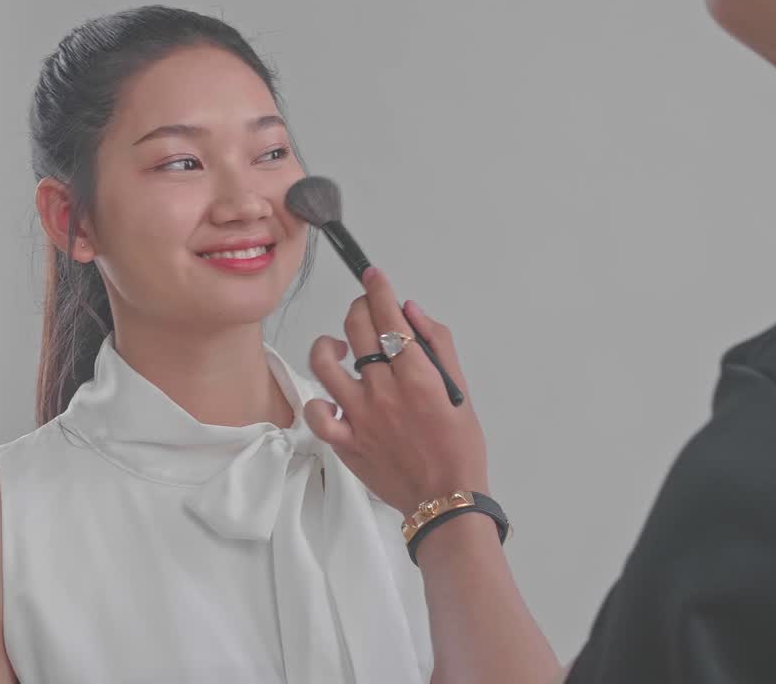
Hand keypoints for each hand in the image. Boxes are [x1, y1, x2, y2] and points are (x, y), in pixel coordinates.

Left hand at [304, 267, 489, 516]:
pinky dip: (319, 400)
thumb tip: (411, 312)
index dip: (379, 290)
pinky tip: (332, 396)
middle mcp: (384, 391)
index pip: (389, 316)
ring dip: (329, 345)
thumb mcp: (459, 389)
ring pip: (325, 363)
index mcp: (417, 375)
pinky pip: (317, 413)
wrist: (445, 498)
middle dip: (359, 308)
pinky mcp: (345, 441)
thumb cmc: (458, 446)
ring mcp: (360, 416)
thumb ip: (437, 345)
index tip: (373, 277)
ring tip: (340, 347)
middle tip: (365, 310)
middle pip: (356, 329)